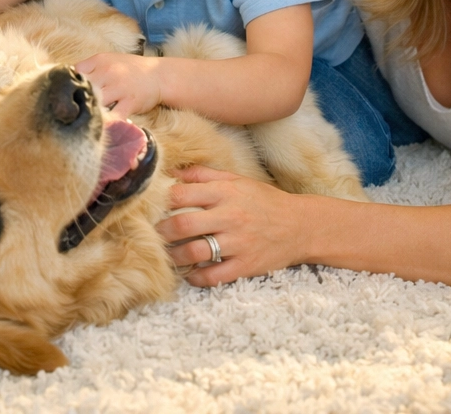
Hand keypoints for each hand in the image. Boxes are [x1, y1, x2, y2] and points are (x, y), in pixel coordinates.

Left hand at [74, 52, 162, 116]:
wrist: (158, 75)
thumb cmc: (130, 69)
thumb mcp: (109, 60)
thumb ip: (90, 68)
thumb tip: (68, 81)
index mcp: (100, 61)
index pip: (74, 72)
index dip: (68, 85)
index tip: (66, 95)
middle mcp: (108, 72)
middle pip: (82, 89)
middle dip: (75, 101)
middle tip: (69, 113)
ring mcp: (119, 88)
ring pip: (95, 103)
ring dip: (88, 112)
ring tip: (83, 121)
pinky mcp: (130, 102)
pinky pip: (114, 116)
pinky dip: (106, 123)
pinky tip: (100, 127)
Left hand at [156, 166, 314, 285]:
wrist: (301, 226)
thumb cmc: (265, 200)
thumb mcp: (238, 180)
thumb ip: (205, 175)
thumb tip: (174, 171)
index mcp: (226, 192)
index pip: (182, 194)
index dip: (161, 200)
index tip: (149, 206)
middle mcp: (230, 216)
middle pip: (182, 224)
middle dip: (161, 231)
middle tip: (150, 234)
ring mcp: (237, 243)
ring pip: (194, 252)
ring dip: (174, 257)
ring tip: (165, 255)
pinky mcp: (245, 266)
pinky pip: (213, 276)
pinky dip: (196, 278)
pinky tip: (189, 274)